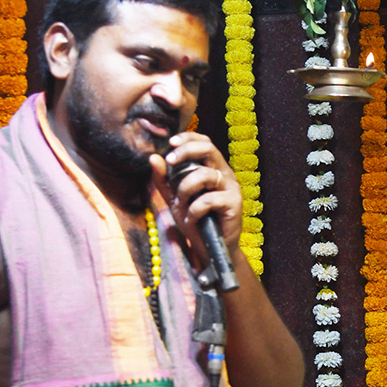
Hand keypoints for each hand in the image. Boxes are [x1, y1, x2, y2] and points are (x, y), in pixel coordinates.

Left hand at [149, 132, 242, 264]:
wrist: (210, 248)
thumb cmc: (196, 221)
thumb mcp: (175, 198)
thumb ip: (164, 179)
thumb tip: (153, 158)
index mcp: (213, 168)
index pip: (205, 142)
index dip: (188, 138)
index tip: (171, 143)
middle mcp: (224, 174)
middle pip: (208, 148)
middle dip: (186, 151)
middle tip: (171, 160)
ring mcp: (231, 188)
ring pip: (204, 175)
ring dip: (185, 189)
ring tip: (181, 204)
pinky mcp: (234, 204)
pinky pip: (208, 200)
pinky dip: (194, 210)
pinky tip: (192, 219)